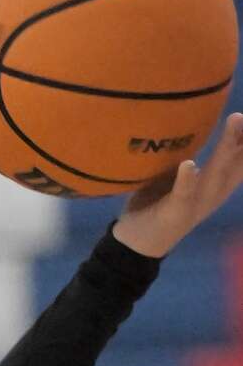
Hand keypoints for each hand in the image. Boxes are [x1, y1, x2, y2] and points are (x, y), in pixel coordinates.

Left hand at [116, 112, 242, 258]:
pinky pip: (183, 194)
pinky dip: (187, 180)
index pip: (242, 157)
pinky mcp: (174, 213)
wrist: (134, 245)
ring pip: (216, 173)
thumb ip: (186, 154)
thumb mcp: (176, 177)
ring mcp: (195, 204)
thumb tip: (189, 120)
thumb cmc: (156, 203)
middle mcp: (213, 193)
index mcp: (216, 184)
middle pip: (238, 160)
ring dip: (226, 146)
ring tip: (235, 120)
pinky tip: (189, 165)